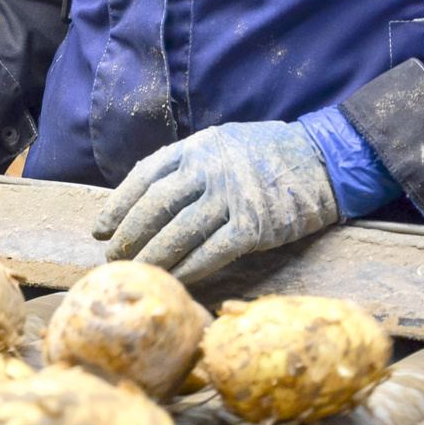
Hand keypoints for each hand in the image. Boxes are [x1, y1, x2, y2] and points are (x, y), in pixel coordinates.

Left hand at [92, 121, 338, 283]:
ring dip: (153, 258)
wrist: (323, 159)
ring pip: (178, 233)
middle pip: (154, 207)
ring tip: (138, 274)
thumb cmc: (267, 154)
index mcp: (196, 148)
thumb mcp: (221, 144)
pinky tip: (175, 280)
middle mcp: (208, 170)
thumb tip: (145, 198)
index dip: (118, 206)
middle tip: (113, 259)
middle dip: (128, 236)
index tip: (100, 230)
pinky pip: (211, 253)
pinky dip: (189, 269)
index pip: (144, 177)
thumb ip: (187, 166)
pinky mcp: (253, 226)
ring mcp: (231, 198)